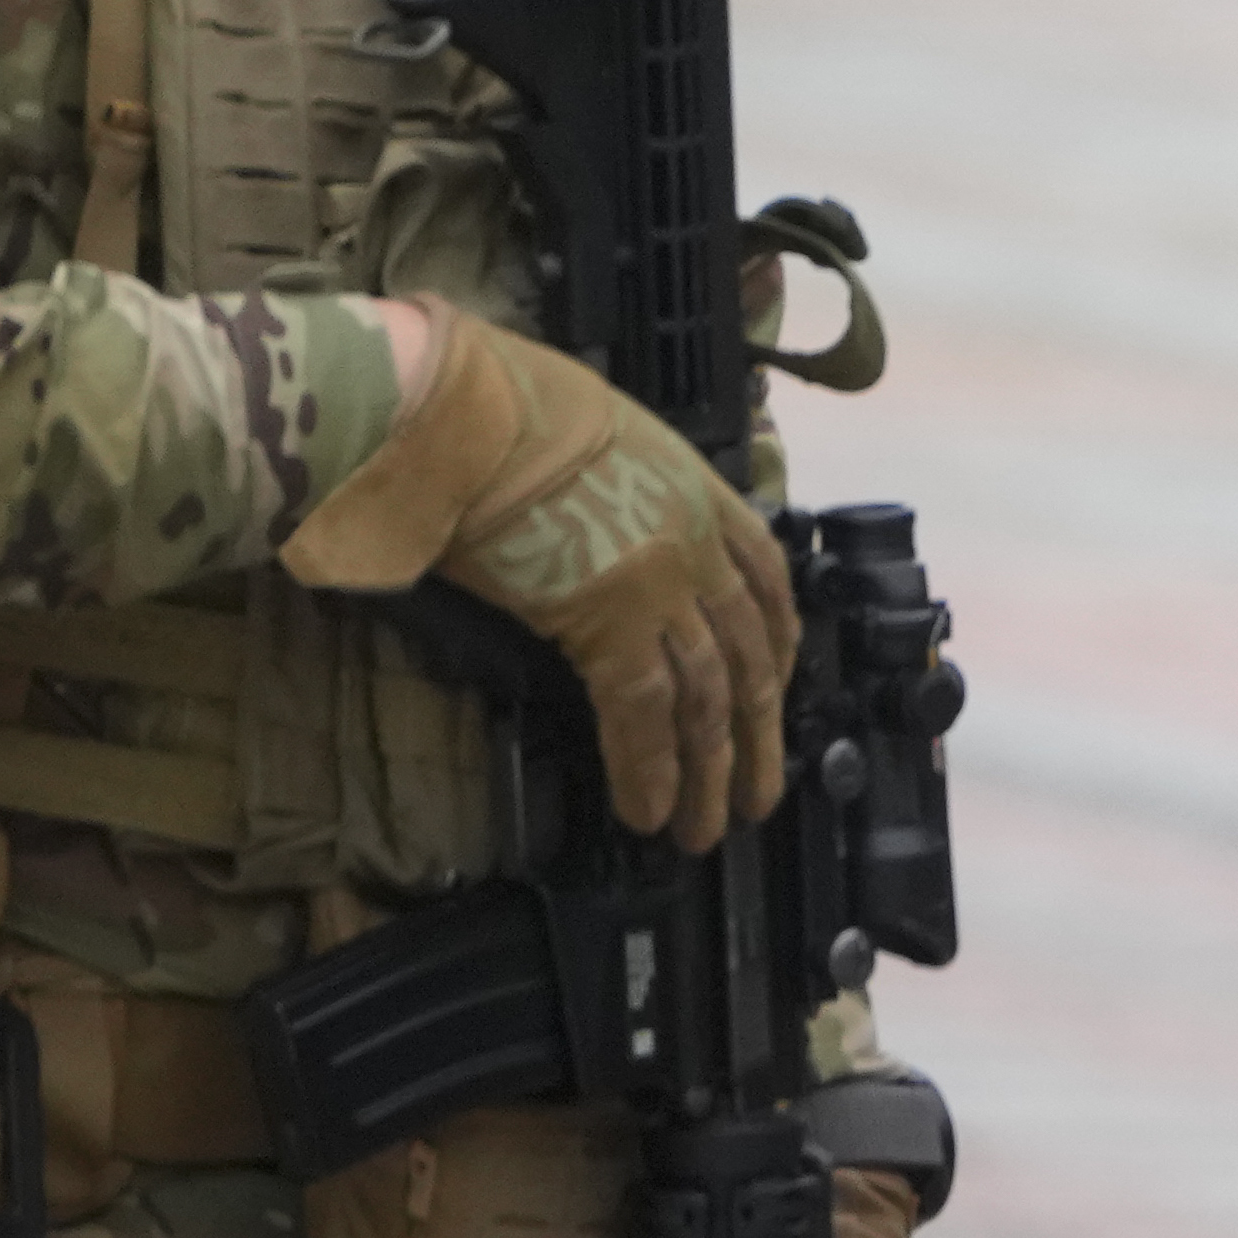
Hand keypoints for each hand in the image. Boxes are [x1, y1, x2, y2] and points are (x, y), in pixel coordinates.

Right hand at [278, 312, 795, 848]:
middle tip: (759, 795)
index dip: (778, 646)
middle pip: (748, 655)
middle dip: (756, 735)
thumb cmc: (499, 410)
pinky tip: (649, 812)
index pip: (768, 580)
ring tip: (704, 829)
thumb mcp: (597, 438)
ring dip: (709, 774)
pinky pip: (643, 713)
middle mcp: (697, 541)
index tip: (777, 691)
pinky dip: (648, 770)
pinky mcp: (610, 620)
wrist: (459, 409)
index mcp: (700, 490)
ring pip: (708, 698)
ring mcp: (661, 583)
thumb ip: (620, 497)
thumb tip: (595, 543)